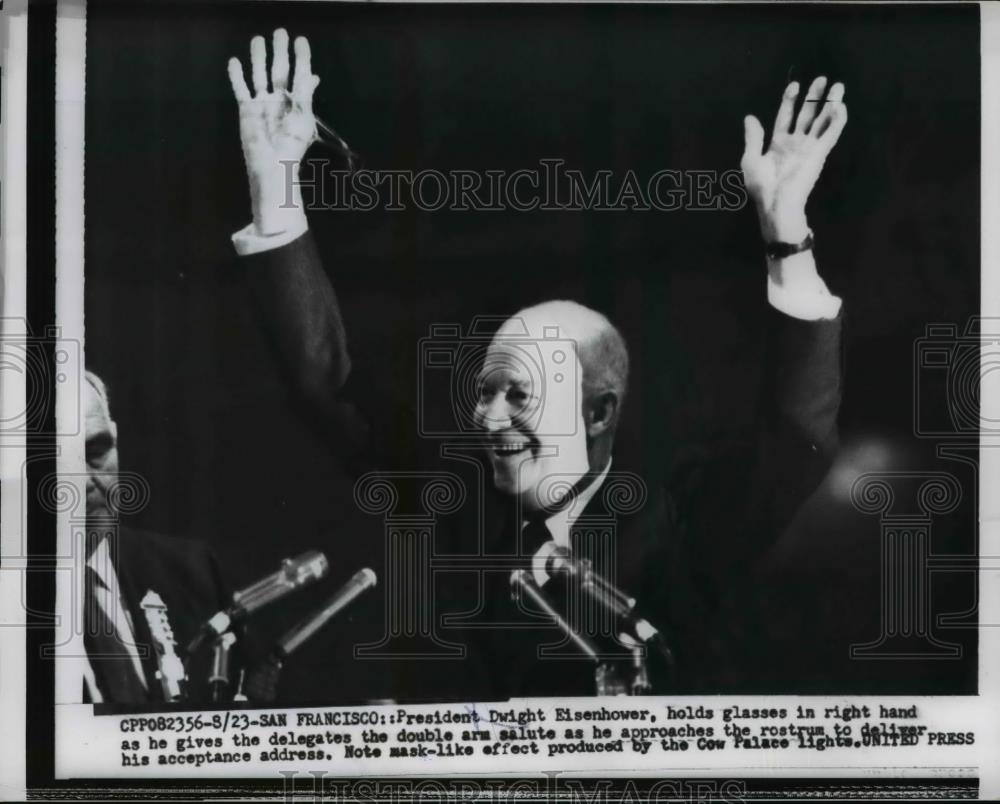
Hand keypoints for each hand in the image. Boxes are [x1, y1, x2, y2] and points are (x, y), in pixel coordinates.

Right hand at [228, 29, 319, 234]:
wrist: (272, 164)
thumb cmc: (292, 145)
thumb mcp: (303, 118)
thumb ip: (305, 95)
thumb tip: (313, 75)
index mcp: (297, 101)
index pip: (300, 74)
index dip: (301, 57)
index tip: (301, 40)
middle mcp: (280, 99)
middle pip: (280, 69)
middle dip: (280, 51)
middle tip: (280, 32)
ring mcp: (263, 103)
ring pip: (260, 74)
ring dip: (259, 57)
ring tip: (258, 39)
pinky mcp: (247, 109)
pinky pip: (241, 88)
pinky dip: (237, 76)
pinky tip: (234, 61)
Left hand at [741, 77, 846, 241]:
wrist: (775, 202)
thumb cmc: (761, 185)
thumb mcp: (751, 159)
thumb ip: (753, 137)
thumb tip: (749, 117)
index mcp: (779, 143)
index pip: (786, 116)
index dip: (790, 100)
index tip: (794, 85)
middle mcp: (796, 143)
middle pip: (807, 114)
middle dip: (814, 97)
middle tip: (822, 78)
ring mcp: (809, 147)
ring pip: (822, 120)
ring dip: (831, 103)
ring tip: (838, 86)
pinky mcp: (819, 153)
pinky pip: (831, 133)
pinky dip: (837, 120)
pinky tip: (841, 106)